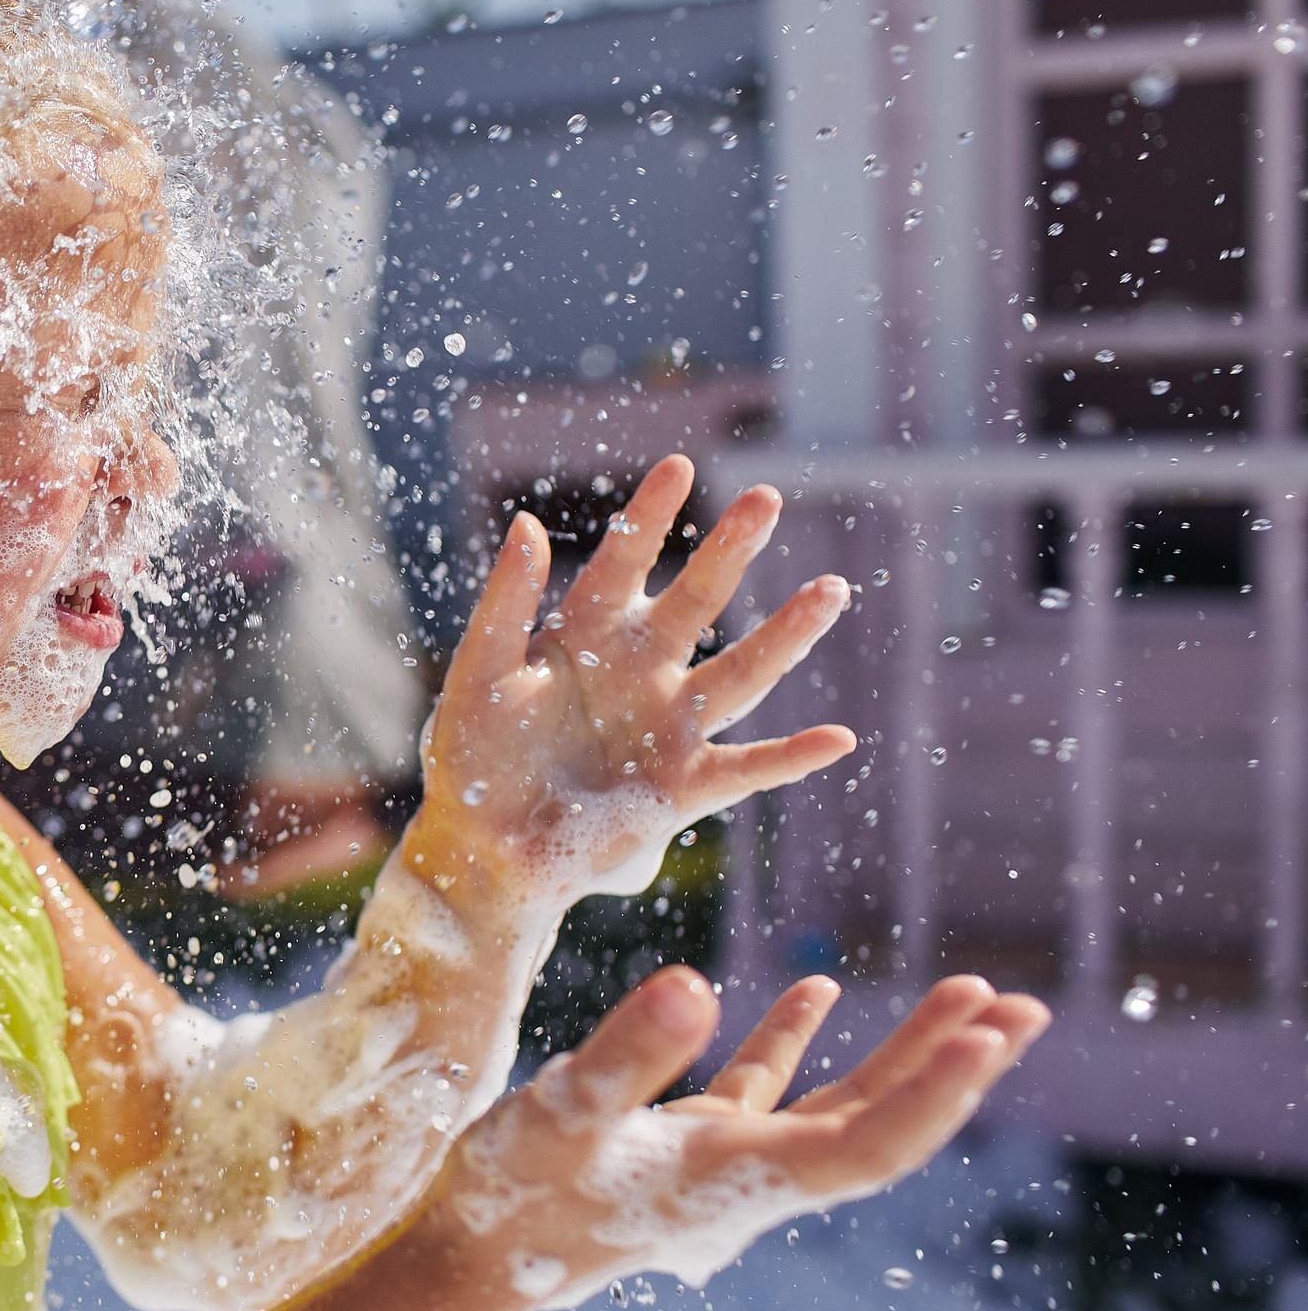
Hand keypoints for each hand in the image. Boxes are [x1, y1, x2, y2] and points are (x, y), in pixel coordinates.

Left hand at [403, 454, 855, 915]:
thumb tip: (526, 523)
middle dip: (730, 550)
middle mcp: (639, 672)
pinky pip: (746, 768)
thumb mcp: (478, 673)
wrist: (483, 846)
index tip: (679, 464)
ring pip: (740, 673)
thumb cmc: (473, 760)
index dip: (650, 516)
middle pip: (696, 601)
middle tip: (766, 498)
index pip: (624, 562)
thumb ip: (504, 602)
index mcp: (585, 637)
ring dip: (787, 634)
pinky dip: (792, 758)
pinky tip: (838, 740)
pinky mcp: (681, 786)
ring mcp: (667, 726)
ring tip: (831, 588)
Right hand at [421, 968, 1047, 1308]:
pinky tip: (821, 989)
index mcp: (738, 1180)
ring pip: (838, 1107)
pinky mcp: (685, 1147)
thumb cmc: (511, 1195)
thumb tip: (696, 983)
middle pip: (881, 1128)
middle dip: (955, 1071)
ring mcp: (723, 1165)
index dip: (937, 1095)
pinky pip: (767, 1093)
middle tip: (1026, 1010)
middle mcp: (751, 1181)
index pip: (867, 1144)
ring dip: (906, 1055)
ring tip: (972, 996)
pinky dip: (798, 1042)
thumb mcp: (559, 1113)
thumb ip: (628, 1050)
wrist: (466, 1260)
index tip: (991, 1036)